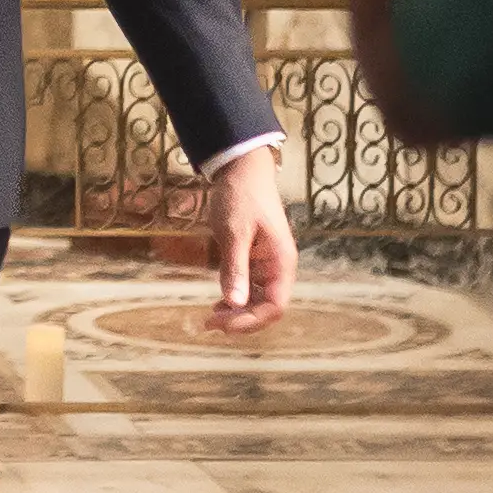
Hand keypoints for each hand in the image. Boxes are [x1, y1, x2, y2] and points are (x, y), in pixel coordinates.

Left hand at [207, 150, 296, 329]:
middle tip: (209, 323)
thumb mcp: (235, 232)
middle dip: (242, 320)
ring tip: (211, 317)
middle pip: (267, 308)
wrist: (241, 169)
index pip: (275, 306)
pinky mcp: (255, 260)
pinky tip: (218, 303)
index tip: (222, 323)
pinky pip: (249, 289)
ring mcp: (267, 265)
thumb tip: (234, 304)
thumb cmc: (241, 196)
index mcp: (282, 263)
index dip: (250, 321)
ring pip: (258, 302)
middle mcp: (279, 268)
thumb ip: (235, 268)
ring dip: (238, 313)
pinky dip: (235, 299)